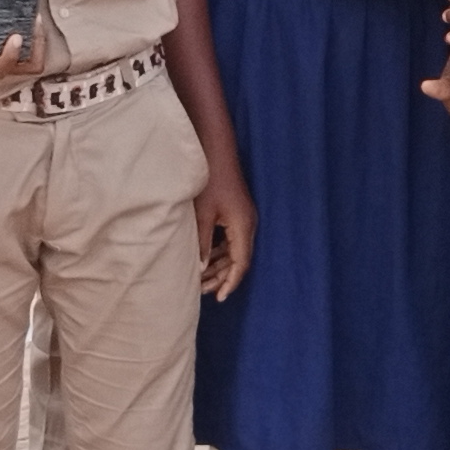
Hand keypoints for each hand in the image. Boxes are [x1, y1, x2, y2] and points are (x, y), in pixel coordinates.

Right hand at [0, 14, 44, 80]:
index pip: (1, 68)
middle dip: (37, 47)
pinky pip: (21, 43)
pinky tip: (23, 9)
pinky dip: (27, 30)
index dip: (12, 55)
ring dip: (36, 39)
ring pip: (28, 56)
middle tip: (35, 21)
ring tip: (34, 14)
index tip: (16, 35)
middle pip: (26, 67)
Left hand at [197, 166, 257, 299]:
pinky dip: (220, 253)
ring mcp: (244, 219)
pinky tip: (206, 261)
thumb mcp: (202, 214)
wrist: (217, 152)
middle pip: (238, 259)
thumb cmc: (209, 181)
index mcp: (243, 226)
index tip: (220, 298)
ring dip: (220, 266)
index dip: (230, 282)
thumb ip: (202, 243)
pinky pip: (232, 240)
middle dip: (222, 277)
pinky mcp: (237, 214)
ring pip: (235, 251)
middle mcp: (248, 225)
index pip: (240, 263)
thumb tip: (201, 268)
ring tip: (202, 280)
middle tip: (203, 291)